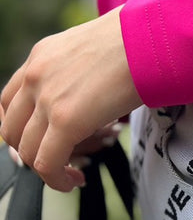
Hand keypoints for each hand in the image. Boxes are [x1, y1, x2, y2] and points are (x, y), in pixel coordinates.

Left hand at [0, 7, 141, 191]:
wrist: (152, 37)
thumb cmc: (138, 41)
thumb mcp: (96, 49)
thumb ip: (82, 70)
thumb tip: (97, 91)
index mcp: (41, 55)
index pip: (11, 101)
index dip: (24, 129)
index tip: (45, 142)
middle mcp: (35, 75)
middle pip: (11, 129)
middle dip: (31, 151)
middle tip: (58, 161)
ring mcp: (46, 98)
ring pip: (26, 150)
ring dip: (46, 169)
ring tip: (71, 174)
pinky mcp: (65, 120)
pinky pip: (47, 163)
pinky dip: (57, 180)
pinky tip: (75, 181)